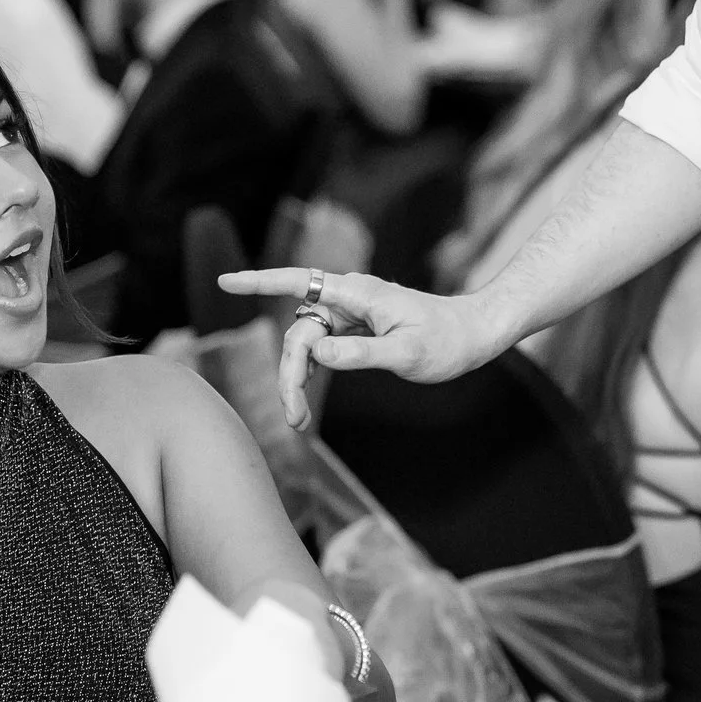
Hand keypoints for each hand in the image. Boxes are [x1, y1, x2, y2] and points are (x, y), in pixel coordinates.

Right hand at [214, 268, 506, 428]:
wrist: (475, 334)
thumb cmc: (447, 342)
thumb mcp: (407, 355)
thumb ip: (361, 354)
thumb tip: (319, 354)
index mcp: (359, 294)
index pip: (299, 282)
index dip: (259, 282)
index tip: (225, 281)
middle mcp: (350, 298)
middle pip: (299, 331)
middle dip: (289, 373)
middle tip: (294, 418)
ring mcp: (353, 313)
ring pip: (307, 342)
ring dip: (298, 378)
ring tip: (298, 420)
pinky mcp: (357, 327)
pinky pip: (322, 346)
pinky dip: (311, 372)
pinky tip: (306, 399)